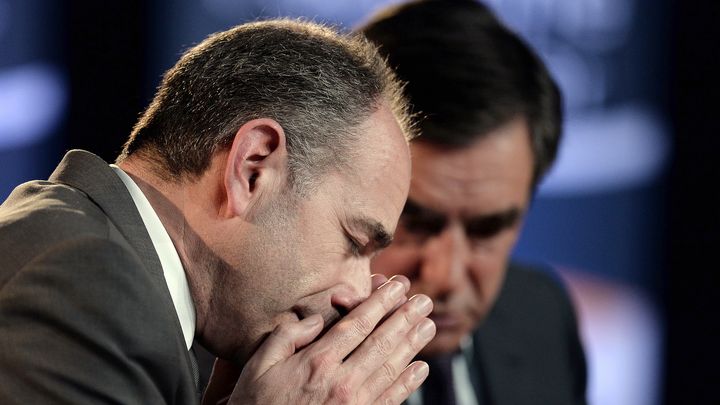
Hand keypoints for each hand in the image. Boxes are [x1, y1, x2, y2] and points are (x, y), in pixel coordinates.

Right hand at [202, 275, 434, 404]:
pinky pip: (390, 399)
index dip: (381, 303)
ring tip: (428, 325)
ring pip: (390, 367)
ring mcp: (353, 404)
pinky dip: (408, 383)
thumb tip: (317, 319)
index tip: (397, 287)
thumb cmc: (255, 404)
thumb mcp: (258, 365)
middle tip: (423, 301)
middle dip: (404, 318)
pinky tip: (421, 368)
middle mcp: (340, 381)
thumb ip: (287, 337)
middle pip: (381, 342)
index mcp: (317, 361)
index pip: (358, 324)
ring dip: (413, 344)